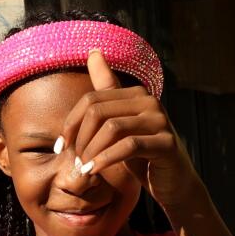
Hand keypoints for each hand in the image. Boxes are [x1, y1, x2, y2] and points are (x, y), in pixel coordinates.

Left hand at [61, 49, 207, 223]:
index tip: (61, 146)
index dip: (71, 123)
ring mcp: (160, 121)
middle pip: (98, 111)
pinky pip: (128, 146)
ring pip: (112, 128)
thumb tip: (94, 51)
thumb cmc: (143, 157)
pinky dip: (105, 159)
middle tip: (76, 161)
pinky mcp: (167, 143)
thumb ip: (107, 93)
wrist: (173, 184)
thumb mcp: (120, 125)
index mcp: (136, 94)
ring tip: (84, 168)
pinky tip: (95, 171)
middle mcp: (150, 101)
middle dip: (80, 138)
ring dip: (91, 151)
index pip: (91, 99)